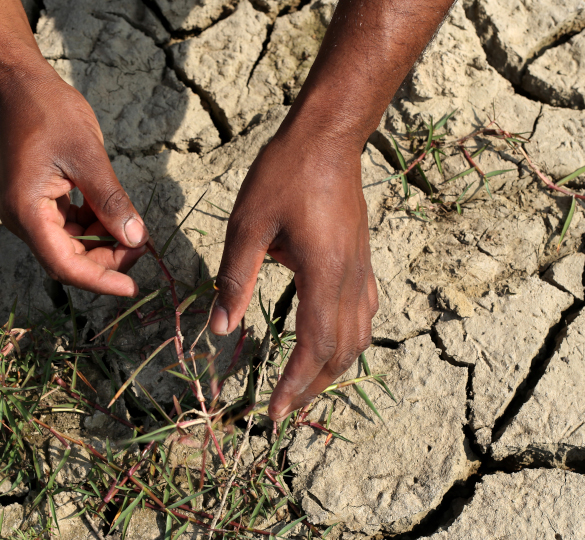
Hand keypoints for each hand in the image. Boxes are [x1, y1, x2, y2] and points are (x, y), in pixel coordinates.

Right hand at [0, 64, 148, 296]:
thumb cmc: (49, 112)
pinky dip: (92, 224)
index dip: (101, 280)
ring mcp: (28, 210)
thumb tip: (135, 238)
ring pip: (69, 244)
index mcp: (27, 212)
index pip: (65, 265)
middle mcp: (23, 218)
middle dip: (106, 259)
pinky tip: (112, 213)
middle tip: (141, 246)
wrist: (19, 84)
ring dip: (101, 241)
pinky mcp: (36, 200)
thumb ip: (111, 201)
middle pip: (67, 259)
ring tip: (132, 228)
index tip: (132, 288)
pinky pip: (66, 225)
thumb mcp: (88, 156)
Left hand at [209, 122, 378, 419]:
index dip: (295, 385)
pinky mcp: (362, 260)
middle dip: (313, 387)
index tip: (272, 412)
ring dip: (332, 368)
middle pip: (342, 352)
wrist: (327, 138)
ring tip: (303, 385)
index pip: (315, 347)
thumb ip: (234, 280)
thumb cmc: (284, 175)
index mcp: (324, 274)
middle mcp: (351, 280)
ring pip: (358, 338)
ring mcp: (362, 271)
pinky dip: (346, 341)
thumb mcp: (247, 225)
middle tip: (283, 408)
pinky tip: (328, 342)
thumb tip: (220, 330)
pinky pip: (364, 314)